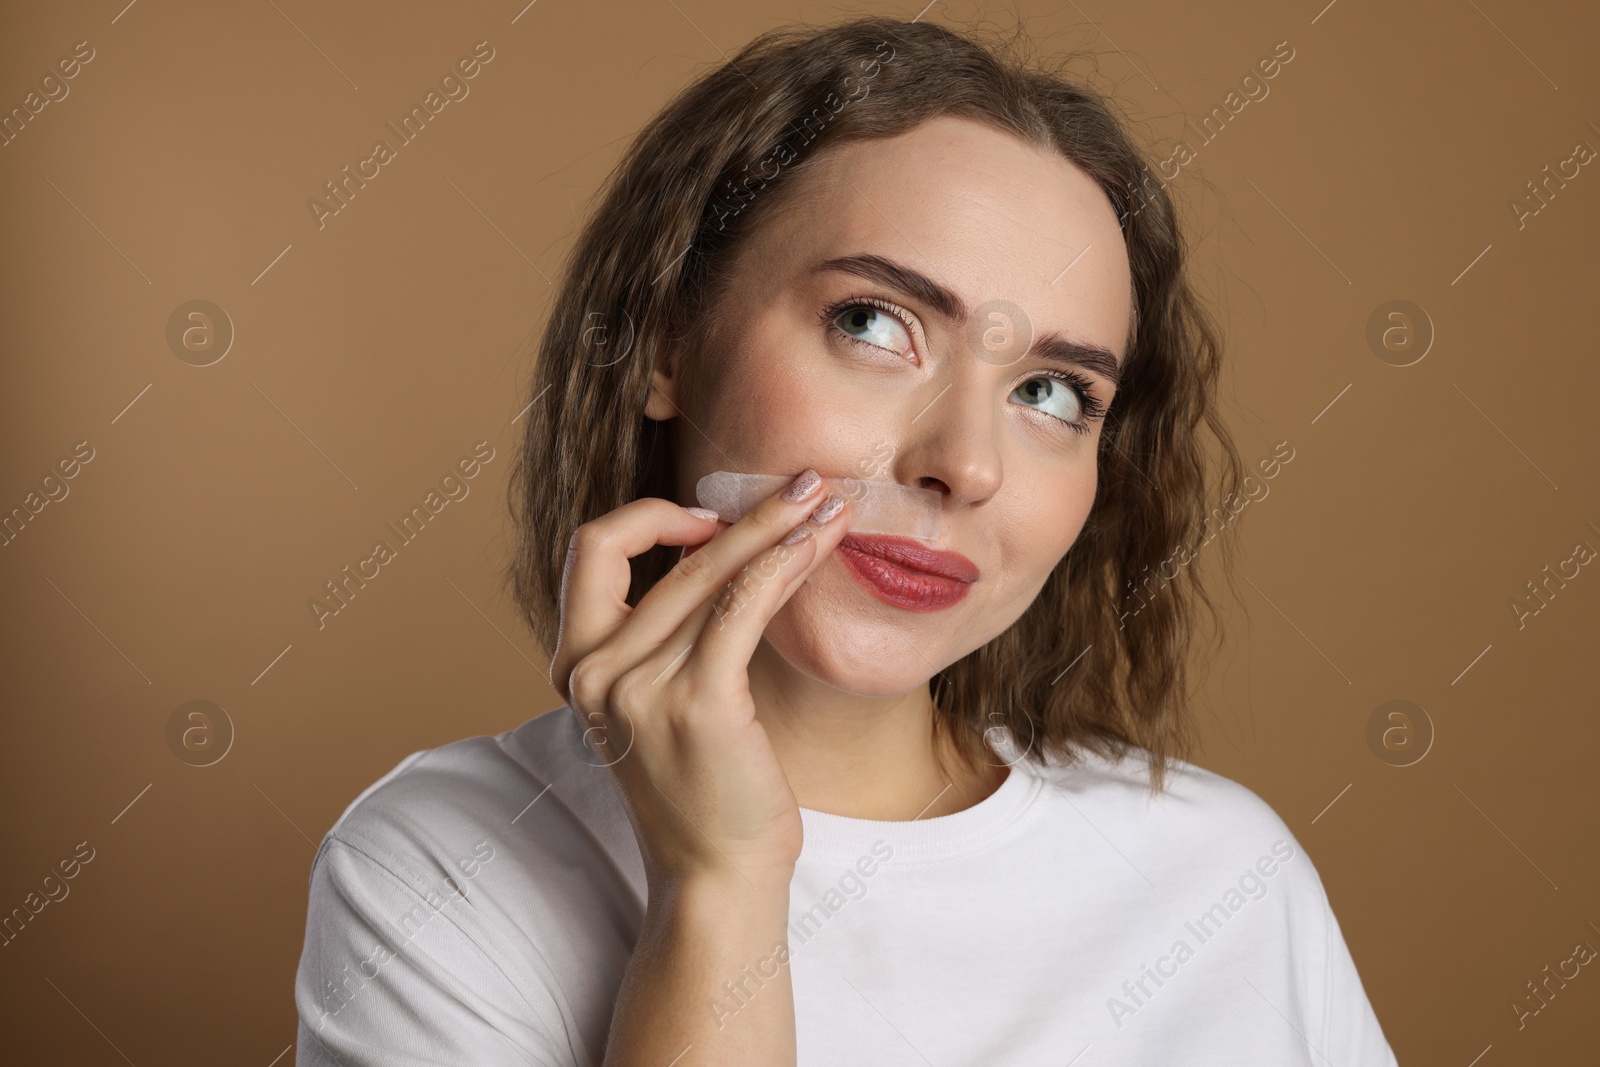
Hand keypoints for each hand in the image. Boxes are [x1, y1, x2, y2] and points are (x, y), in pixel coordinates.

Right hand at [550, 470, 850, 887]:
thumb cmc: (704, 789)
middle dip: (744, 510)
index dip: (651, 518)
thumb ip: (668, 635)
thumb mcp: (662, 701)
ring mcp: (638, 689)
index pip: (592, 549)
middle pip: (664, 554)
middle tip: (805, 482)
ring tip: (829, 506)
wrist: (717, 878)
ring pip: (711, 574)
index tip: (711, 520)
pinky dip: (781, 567)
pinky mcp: (696, 704)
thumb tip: (728, 550)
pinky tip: (817, 547)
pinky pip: (741, 608)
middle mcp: (593, 672)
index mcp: (576, 664)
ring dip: (778, 529)